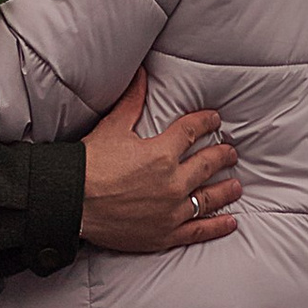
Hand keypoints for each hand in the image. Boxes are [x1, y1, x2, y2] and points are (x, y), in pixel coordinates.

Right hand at [81, 72, 240, 252]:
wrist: (71, 203)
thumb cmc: (89, 165)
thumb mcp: (112, 128)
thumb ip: (132, 101)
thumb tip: (141, 74)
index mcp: (162, 153)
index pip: (192, 131)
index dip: (206, 122)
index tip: (215, 120)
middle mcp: (173, 182)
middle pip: (207, 164)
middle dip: (222, 155)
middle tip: (231, 152)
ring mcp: (171, 211)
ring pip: (208, 198)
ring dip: (226, 190)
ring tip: (237, 186)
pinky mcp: (165, 234)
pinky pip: (198, 230)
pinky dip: (216, 227)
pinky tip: (230, 222)